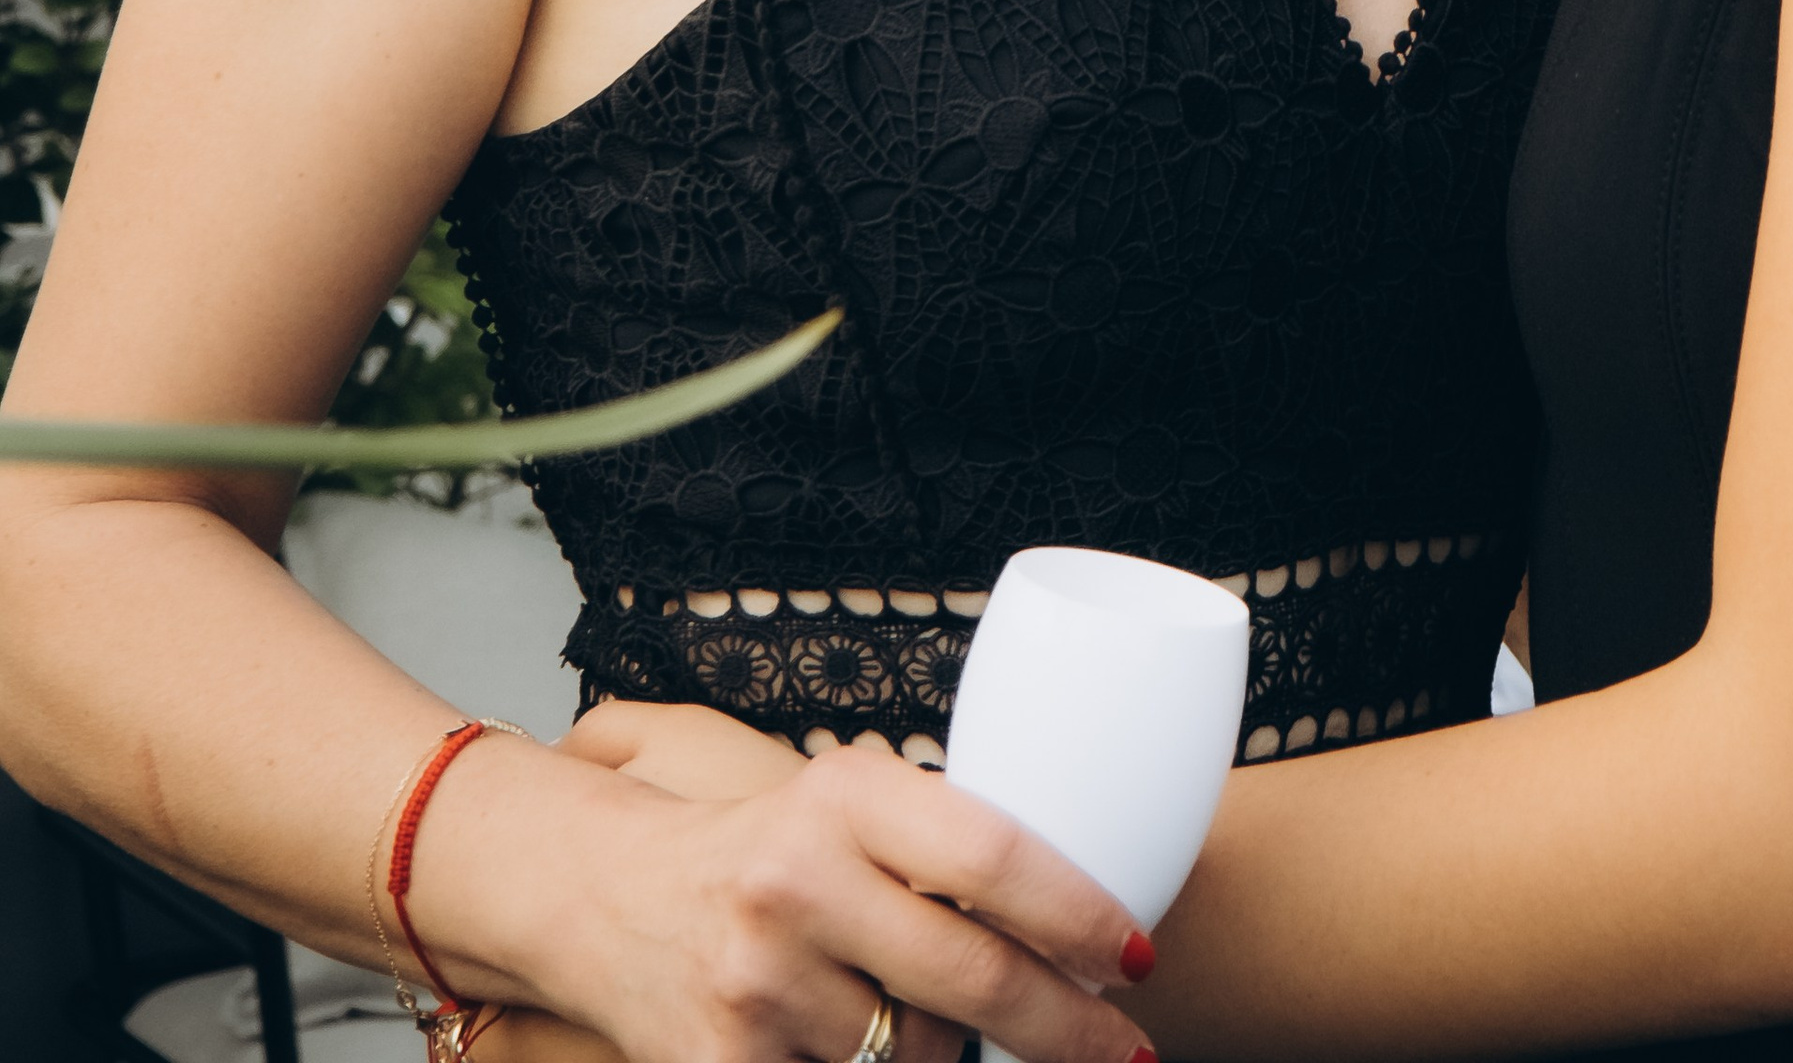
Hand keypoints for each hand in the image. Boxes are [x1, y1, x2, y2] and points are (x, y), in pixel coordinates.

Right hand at [473, 717, 1153, 1062]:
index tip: (1138, 957)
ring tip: (923, 1014)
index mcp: (844, 796)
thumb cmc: (770, 848)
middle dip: (1066, 1028)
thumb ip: (943, 847)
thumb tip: (1087, 930)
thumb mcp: (850, 806)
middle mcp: (796, 883)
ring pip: (917, 1055)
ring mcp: (756, 984)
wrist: (614, 897)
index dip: (1077, 915)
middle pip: (972, 980)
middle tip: (1125, 1049)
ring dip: (949, 1051)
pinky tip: (865, 1049)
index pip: (990, 857)